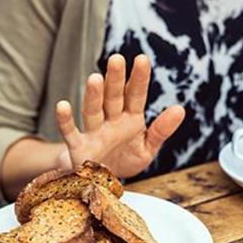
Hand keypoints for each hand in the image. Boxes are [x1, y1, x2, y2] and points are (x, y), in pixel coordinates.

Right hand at [54, 54, 184, 177]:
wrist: (102, 183)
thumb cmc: (125, 160)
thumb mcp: (148, 148)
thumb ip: (161, 130)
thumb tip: (180, 109)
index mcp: (130, 119)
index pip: (135, 95)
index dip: (139, 78)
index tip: (142, 59)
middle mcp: (111, 121)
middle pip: (113, 97)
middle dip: (114, 79)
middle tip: (116, 59)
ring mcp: (94, 132)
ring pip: (93, 111)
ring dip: (93, 96)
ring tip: (95, 78)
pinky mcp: (79, 148)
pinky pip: (70, 132)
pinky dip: (65, 121)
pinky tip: (62, 106)